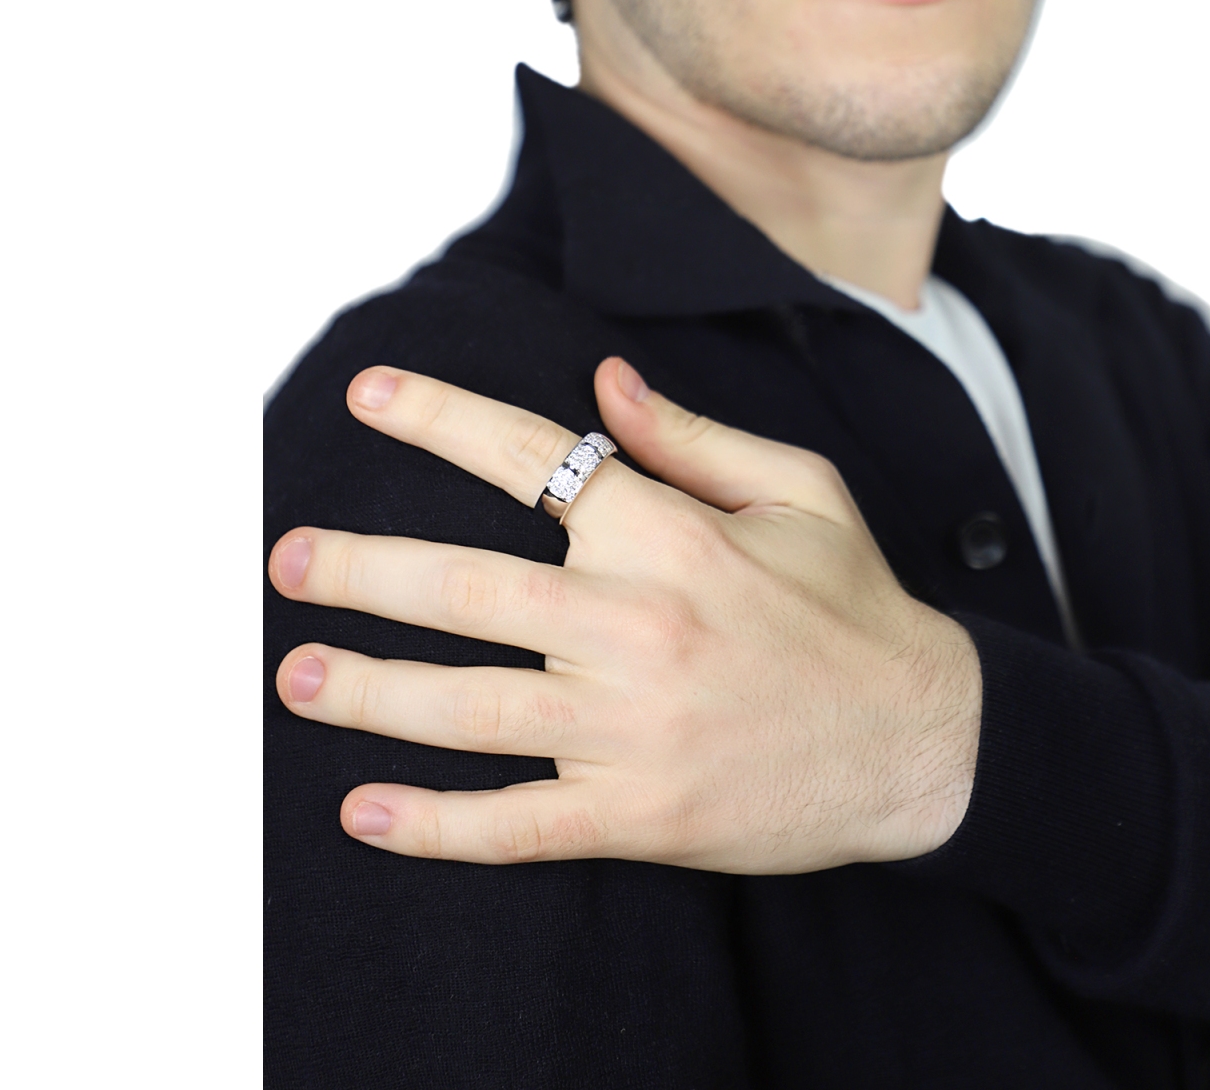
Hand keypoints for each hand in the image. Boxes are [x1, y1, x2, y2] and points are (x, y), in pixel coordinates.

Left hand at [269, 359, 981, 872]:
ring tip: (294, 676)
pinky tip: (363, 812)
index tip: (367, 395)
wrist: (921, 742)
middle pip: (465, 585)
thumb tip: (601, 383)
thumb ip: (691, 436)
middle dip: (360, 569)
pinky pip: (514, 825)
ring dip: (368, 689)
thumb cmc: (856, 605)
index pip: (531, 459)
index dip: (439, 419)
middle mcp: (637, 623)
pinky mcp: (638, 815)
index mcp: (671, 534)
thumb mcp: (799, 490)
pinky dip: (431, 825)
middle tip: (288, 560)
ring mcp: (631, 728)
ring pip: (467, 708)